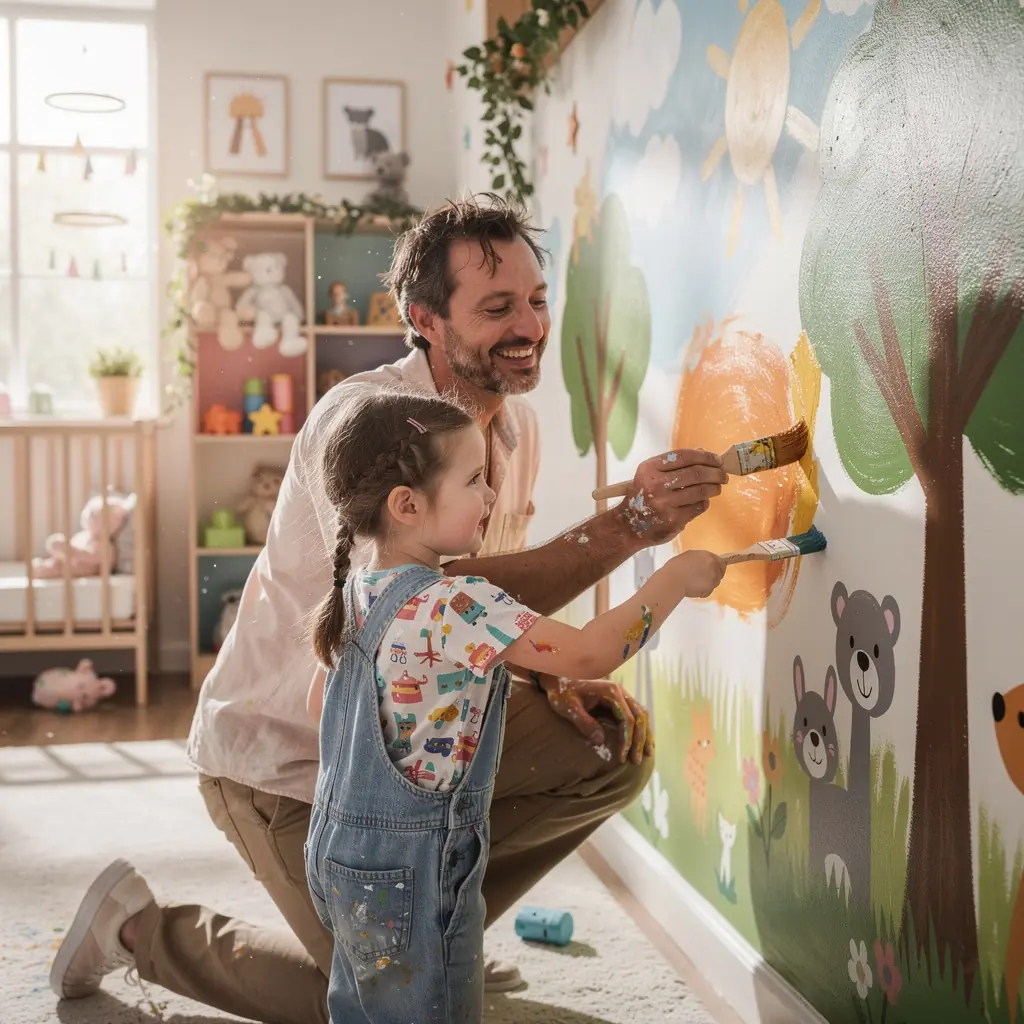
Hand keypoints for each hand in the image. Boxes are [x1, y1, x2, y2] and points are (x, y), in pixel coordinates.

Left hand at [538, 675, 652, 764]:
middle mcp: (620, 692)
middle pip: (639, 717)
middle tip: (636, 760)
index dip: (627, 739)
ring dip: (645, 734)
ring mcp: (621, 695)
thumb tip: (600, 740)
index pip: (626, 719)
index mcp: (610, 692)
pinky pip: (635, 714)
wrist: (558, 679)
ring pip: (641, 715)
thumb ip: (584, 722)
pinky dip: (641, 728)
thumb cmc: (562, 693)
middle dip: (640, 740)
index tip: (623, 757)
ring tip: (647, 754)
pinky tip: (642, 741)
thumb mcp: (569, 708)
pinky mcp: (618, 701)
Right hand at [617, 448, 726, 545]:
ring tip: (717, 487)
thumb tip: (704, 453)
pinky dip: (705, 502)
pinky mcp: (673, 519)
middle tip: (723, 475)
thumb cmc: (643, 496)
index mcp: (650, 468)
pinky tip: (703, 500)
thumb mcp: (650, 475)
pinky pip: (698, 507)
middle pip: (696, 473)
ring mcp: (664, 503)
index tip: (717, 460)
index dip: (705, 456)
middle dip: (716, 473)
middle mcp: (655, 484)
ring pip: (700, 491)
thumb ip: (674, 464)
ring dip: (714, 488)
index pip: (684, 456)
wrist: (628, 526)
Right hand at [672, 549, 726, 598]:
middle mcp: (713, 565)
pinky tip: (693, 589)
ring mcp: (713, 576)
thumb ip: (700, 559)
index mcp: (707, 555)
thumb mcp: (689, 556)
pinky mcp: (710, 587)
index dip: (718, 567)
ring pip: (715, 583)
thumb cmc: (675, 568)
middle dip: (714, 577)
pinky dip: (703, 592)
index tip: (714, 571)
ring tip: (694, 584)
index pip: (721, 561)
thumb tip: (704, 562)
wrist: (672, 580)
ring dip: (708, 585)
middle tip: (703, 580)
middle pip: (720, 573)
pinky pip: (709, 591)